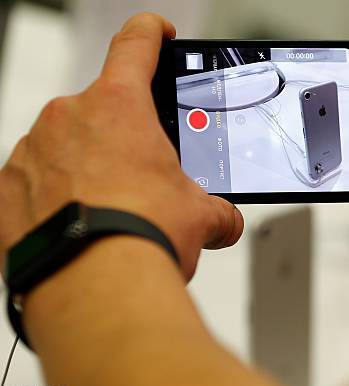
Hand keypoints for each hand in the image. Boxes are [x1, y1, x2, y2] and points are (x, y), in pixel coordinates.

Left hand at [0, 13, 242, 279]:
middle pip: (102, 110)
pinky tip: (80, 226)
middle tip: (141, 178)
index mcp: (120, 108)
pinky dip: (55, 198)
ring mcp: (32, 153)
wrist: (95, 289)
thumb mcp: (200, 218)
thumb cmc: (141, 238)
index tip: (156, 33)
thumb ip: (217, 212)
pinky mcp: (6, 190)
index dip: (149, 34)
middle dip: (123, 138)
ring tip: (110, 211)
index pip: (135, 46)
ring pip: (65, 147)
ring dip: (87, 169)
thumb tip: (225, 222)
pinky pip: (34, 182)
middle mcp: (69, 119)